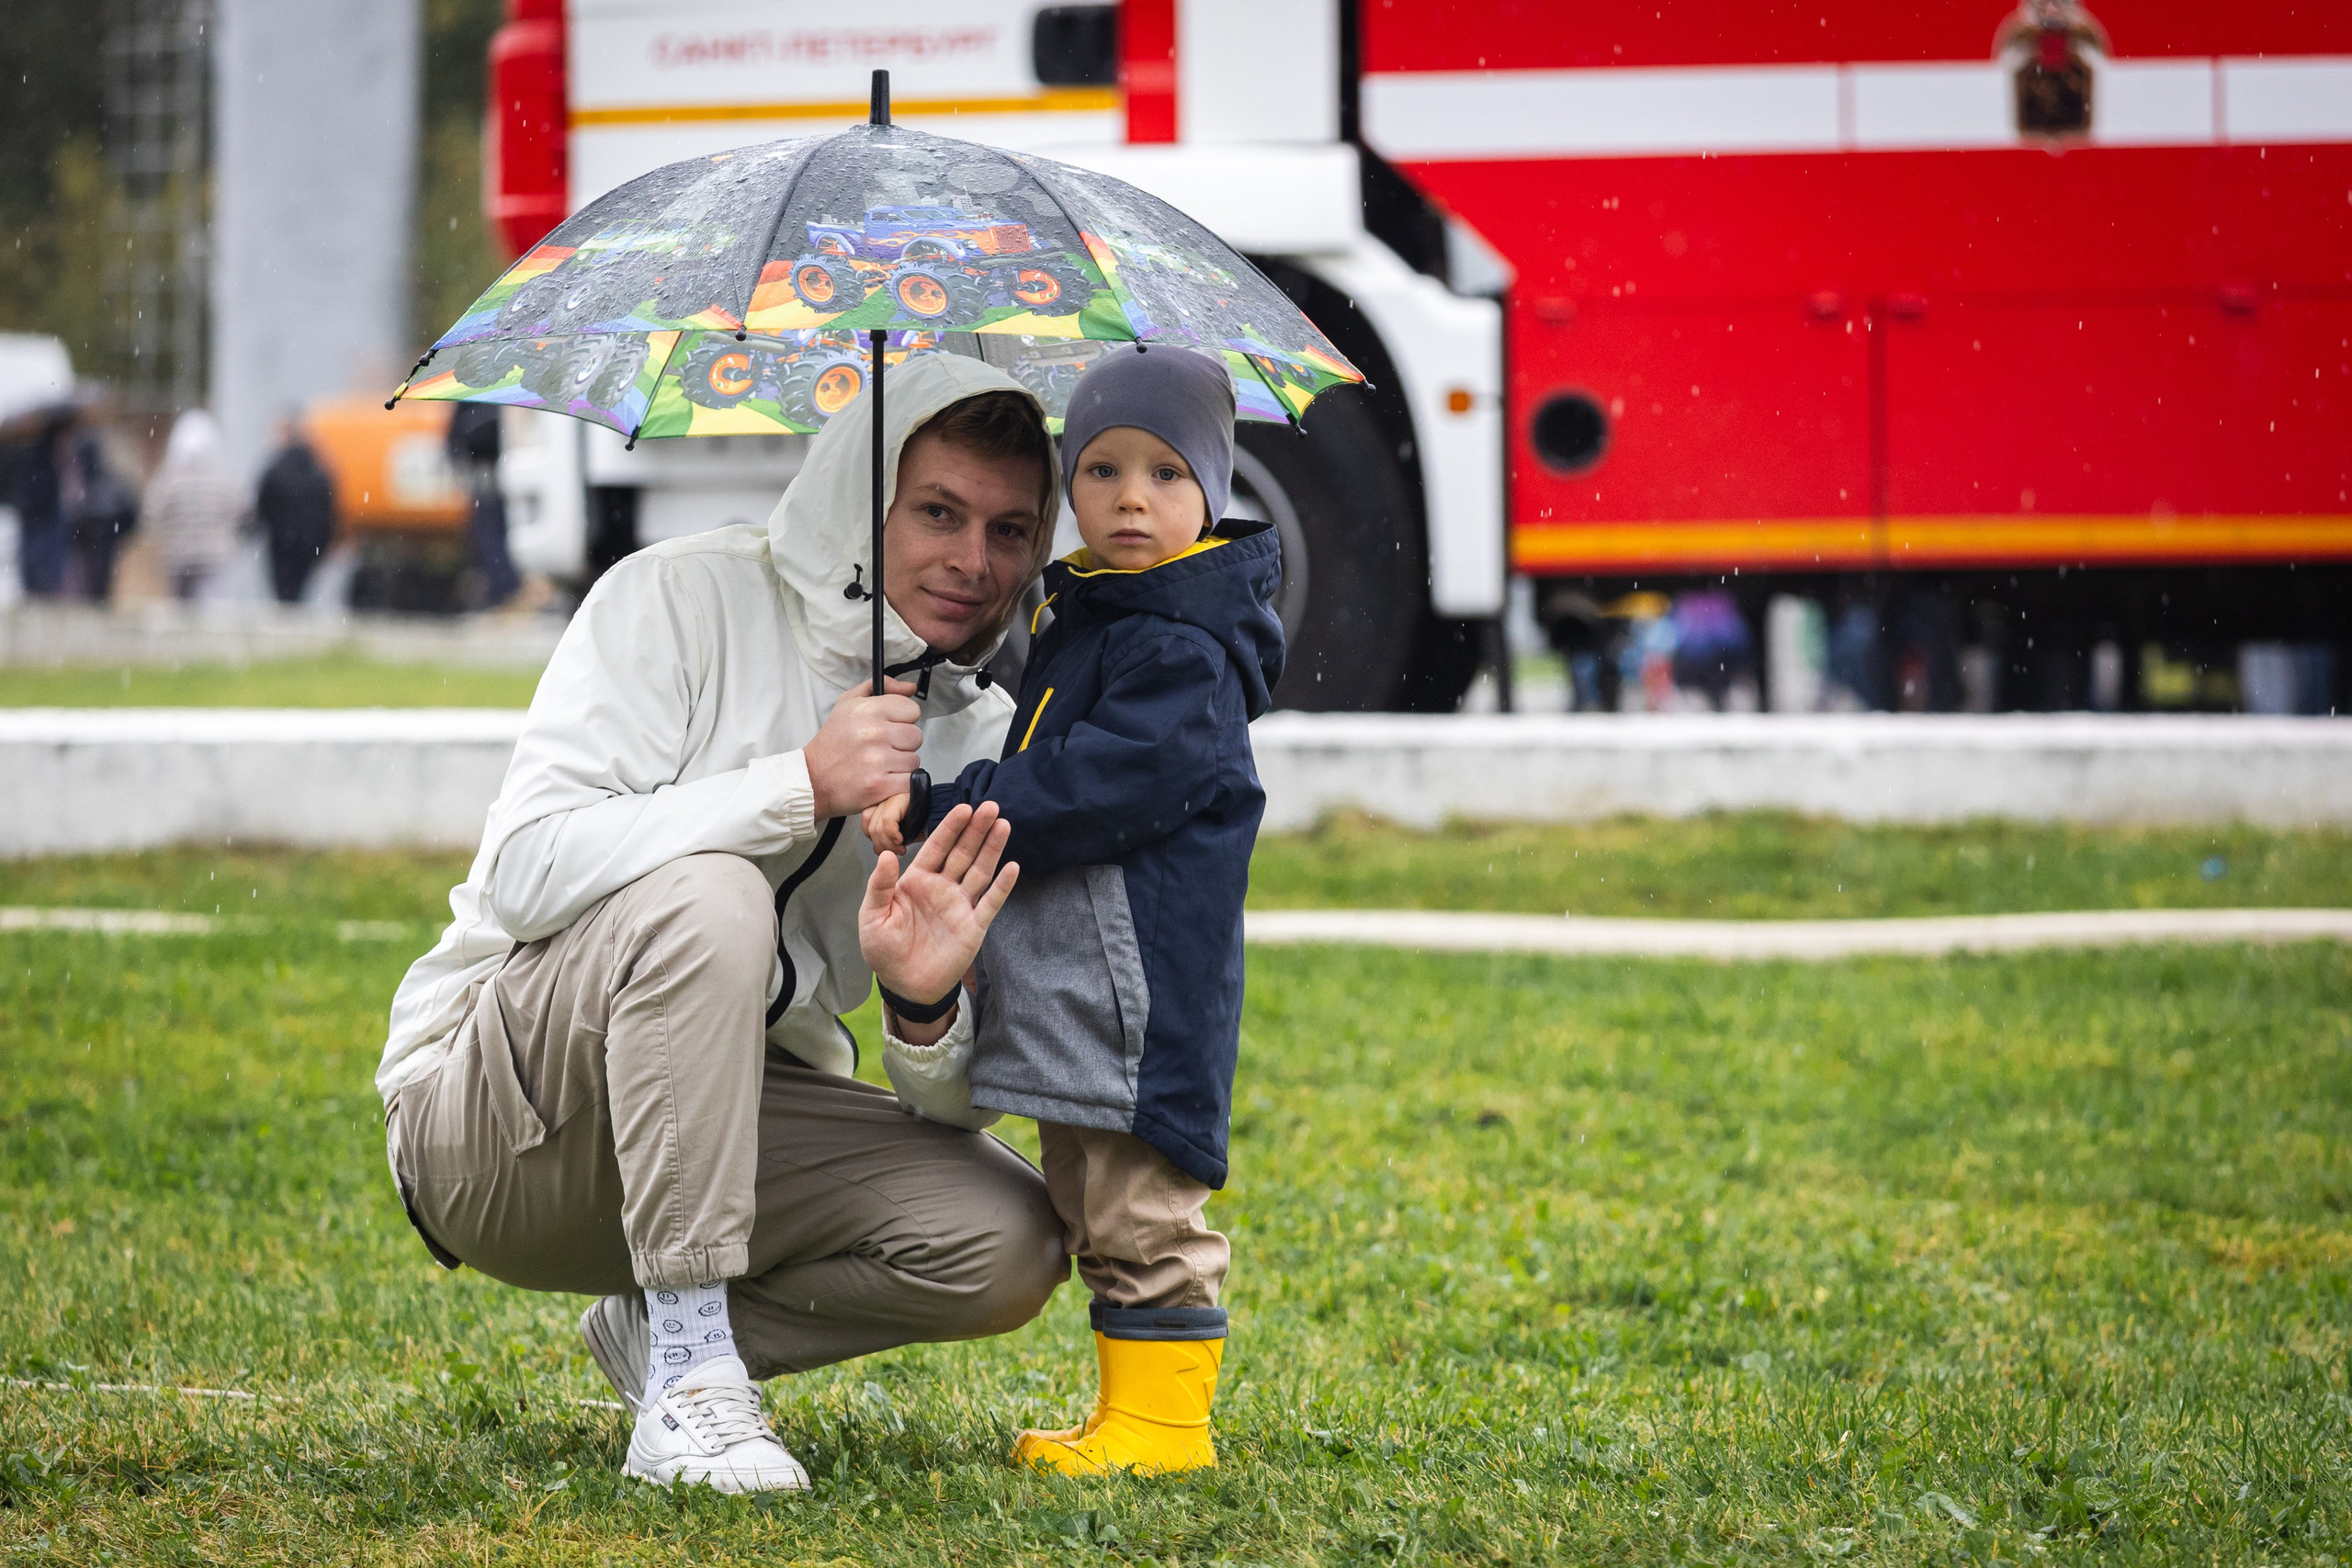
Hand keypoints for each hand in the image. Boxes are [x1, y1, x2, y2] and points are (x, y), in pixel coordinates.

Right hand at [804, 677, 921, 820]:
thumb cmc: (832, 743)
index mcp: (867, 710)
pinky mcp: (880, 785)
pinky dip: (900, 784)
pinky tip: (883, 779)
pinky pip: (910, 782)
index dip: (903, 720)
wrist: (813, 778)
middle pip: (916, 736)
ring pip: (914, 760)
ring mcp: (878, 761)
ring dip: (901, 765)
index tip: (889, 727)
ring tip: (880, 765)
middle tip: (883, 749)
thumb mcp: (848, 703)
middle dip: (903, 744)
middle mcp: (874, 733)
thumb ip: (883, 688)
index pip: (912, 710)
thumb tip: (910, 687)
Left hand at [858, 801, 1017, 1021]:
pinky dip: (1002, 886)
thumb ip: (880, 886)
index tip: (963, 808)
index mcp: (917, 881)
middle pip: (963, 853)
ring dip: (992, 849)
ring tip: (1003, 825)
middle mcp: (942, 888)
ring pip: (979, 871)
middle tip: (990, 806)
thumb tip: (887, 855)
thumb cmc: (884, 950)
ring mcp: (960, 905)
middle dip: (976, 830)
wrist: (903, 985)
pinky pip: (990, 903)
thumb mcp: (872, 916)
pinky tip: (1012, 867)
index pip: (937, 848)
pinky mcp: (974, 926)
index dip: (950, 828)